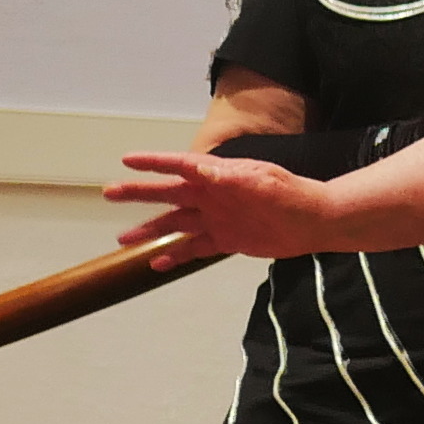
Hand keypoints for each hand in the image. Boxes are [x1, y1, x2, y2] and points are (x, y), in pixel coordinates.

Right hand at [107, 148, 334, 268]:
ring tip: (122, 239)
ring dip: (149, 231)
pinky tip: (156, 262)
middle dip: (138, 194)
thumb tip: (201, 169)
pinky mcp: (226, 240)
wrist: (314, 221)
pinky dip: (175, 255)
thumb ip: (231, 177)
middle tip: (109, 193)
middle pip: (167, 194)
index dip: (153, 163)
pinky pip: (194, 248)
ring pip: (175, 225)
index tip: (126, 161)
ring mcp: (217, 219)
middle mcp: (212, 195)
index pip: (179, 165)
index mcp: (218, 175)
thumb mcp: (262, 180)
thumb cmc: (291, 193)